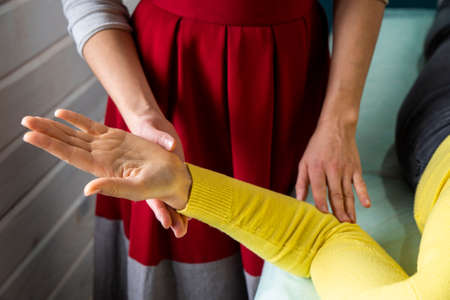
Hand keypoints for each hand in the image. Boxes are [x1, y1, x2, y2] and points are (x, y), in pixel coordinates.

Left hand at [21, 110, 191, 236]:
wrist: (171, 175)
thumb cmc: (159, 185)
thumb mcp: (138, 189)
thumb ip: (113, 187)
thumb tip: (87, 189)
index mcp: (102, 169)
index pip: (70, 155)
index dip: (50, 145)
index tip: (30, 135)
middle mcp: (100, 157)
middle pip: (67, 143)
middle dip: (45, 133)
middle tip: (24, 121)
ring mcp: (107, 146)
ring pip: (75, 134)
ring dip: (55, 126)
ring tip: (34, 118)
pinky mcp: (117, 137)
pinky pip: (92, 127)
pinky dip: (77, 120)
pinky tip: (61, 114)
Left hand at [295, 121, 369, 222]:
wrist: (336, 127)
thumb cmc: (317, 146)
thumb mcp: (304, 161)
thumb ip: (301, 181)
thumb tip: (298, 200)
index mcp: (317, 168)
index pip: (319, 190)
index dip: (321, 205)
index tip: (324, 217)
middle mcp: (332, 169)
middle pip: (335, 194)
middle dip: (338, 212)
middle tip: (341, 226)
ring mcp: (346, 169)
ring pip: (348, 192)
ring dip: (350, 209)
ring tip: (350, 222)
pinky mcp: (356, 168)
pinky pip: (360, 183)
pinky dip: (364, 194)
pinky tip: (366, 205)